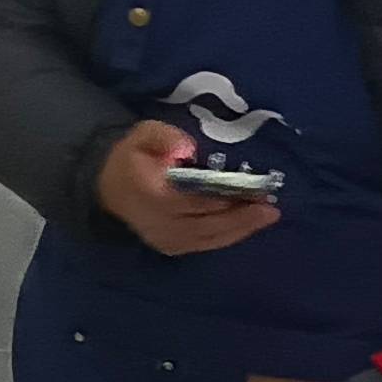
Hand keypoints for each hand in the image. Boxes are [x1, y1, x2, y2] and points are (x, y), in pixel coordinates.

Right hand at [99, 117, 280, 257]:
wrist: (110, 187)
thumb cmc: (134, 156)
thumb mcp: (144, 134)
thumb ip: (164, 137)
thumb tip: (188, 148)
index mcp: (150, 195)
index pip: (191, 200)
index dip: (221, 198)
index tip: (250, 191)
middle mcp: (159, 224)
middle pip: (206, 223)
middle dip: (241, 216)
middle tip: (270, 207)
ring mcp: (166, 240)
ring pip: (210, 238)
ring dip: (241, 228)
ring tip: (267, 215)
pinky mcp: (173, 248)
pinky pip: (206, 244)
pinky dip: (230, 235)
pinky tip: (250, 224)